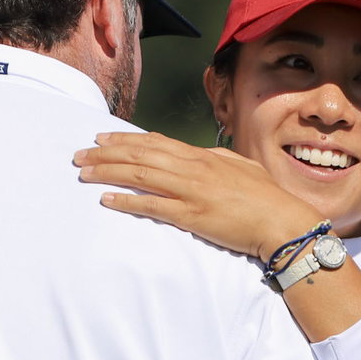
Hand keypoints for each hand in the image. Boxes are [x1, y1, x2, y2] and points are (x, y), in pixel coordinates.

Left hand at [75, 132, 323, 263]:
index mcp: (202, 156)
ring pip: (141, 175)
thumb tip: (197, 155)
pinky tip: (107, 200)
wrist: (281, 220)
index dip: (125, 140)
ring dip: (108, 173)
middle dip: (106, 153)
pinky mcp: (191, 216)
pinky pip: (152, 206)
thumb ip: (214, 159)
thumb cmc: (265, 196)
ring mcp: (191, 191)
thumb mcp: (238, 166)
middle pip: (140, 155)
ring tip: (84, 173)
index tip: (102, 138)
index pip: (155, 143)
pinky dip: (127, 202)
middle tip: (79, 154)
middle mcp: (192, 168)